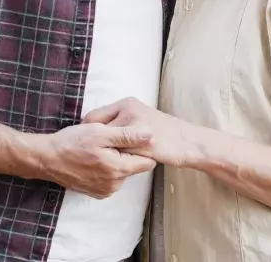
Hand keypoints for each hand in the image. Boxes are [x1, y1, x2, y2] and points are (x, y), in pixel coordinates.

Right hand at [34, 122, 156, 198]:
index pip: (147, 162)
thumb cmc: (72, 142)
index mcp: (118, 169)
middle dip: (126, 153)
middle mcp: (115, 185)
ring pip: (122, 172)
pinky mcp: (97, 193)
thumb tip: (152, 135)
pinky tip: (93, 160)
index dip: (141, 148)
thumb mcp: (100, 133)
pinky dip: (106, 169)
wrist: (47, 158)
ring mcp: (105, 191)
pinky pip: (111, 179)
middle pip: (134, 167)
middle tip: (108, 141)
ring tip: (98, 149)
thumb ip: (127, 135)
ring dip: (115, 161)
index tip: (129, 138)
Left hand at [83, 98, 201, 167]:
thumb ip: (120, 121)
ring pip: (107, 143)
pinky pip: (120, 155)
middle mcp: (128, 111)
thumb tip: (96, 130)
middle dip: (92, 144)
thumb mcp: (140, 117)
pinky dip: (115, 162)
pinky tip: (113, 168)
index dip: (87, 132)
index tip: (83, 143)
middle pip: (97, 130)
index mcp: (126, 103)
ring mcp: (134, 127)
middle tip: (86, 156)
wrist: (188, 141)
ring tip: (97, 163)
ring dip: (103, 153)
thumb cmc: (162, 132)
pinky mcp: (140, 144)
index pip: (94, 117)